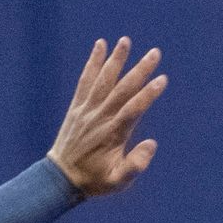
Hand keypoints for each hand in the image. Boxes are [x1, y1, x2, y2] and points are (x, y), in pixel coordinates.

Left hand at [47, 37, 166, 198]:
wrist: (60, 178)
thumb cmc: (93, 181)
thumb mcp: (117, 182)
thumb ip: (135, 165)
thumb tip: (151, 144)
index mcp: (113, 134)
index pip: (133, 110)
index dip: (148, 94)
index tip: (162, 80)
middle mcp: (100, 118)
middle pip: (122, 90)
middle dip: (139, 71)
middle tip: (155, 53)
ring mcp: (87, 111)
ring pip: (103, 81)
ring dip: (115, 60)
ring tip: (125, 41)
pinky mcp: (77, 107)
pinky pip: (85, 82)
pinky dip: (93, 64)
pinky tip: (100, 46)